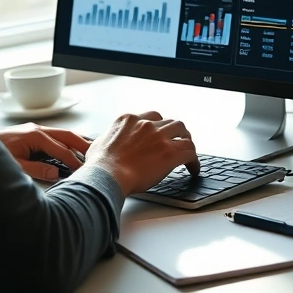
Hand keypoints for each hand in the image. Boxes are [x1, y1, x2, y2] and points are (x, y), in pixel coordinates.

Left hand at [0, 123, 91, 181]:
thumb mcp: (16, 166)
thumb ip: (37, 169)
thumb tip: (56, 172)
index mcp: (35, 136)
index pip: (61, 148)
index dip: (73, 160)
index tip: (83, 170)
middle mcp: (37, 129)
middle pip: (66, 135)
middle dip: (81, 144)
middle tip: (95, 154)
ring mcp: (35, 130)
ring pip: (62, 134)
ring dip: (75, 142)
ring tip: (88, 150)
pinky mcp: (32, 134)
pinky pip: (54, 136)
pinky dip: (65, 141)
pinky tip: (71, 148)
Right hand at [83, 111, 199, 196]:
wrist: (107, 176)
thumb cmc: (100, 165)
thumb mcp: (98, 144)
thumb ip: (106, 141)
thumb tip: (100, 147)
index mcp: (128, 120)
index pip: (150, 117)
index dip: (157, 126)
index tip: (159, 134)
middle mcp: (145, 125)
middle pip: (168, 121)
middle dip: (175, 131)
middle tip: (177, 140)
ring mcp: (159, 137)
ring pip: (182, 131)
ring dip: (186, 140)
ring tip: (188, 151)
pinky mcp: (170, 153)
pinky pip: (190, 151)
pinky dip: (194, 160)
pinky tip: (193, 168)